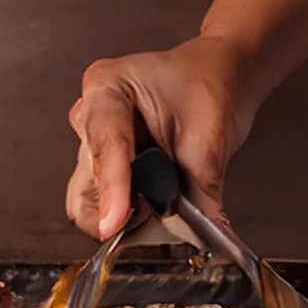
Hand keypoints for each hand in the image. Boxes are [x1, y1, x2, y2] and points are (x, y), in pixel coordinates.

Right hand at [66, 35, 258, 238]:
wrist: (219, 77)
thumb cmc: (210, 84)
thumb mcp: (212, 132)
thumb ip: (201, 184)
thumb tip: (202, 230)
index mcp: (108, 88)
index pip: (106, 145)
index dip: (112, 189)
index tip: (117, 222)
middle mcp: (91, 116)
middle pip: (87, 181)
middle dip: (120, 209)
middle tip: (161, 216)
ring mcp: (94, 144)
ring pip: (87, 200)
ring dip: (124, 217)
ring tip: (164, 209)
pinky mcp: (104, 169)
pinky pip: (102, 205)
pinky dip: (129, 218)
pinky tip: (158, 208)